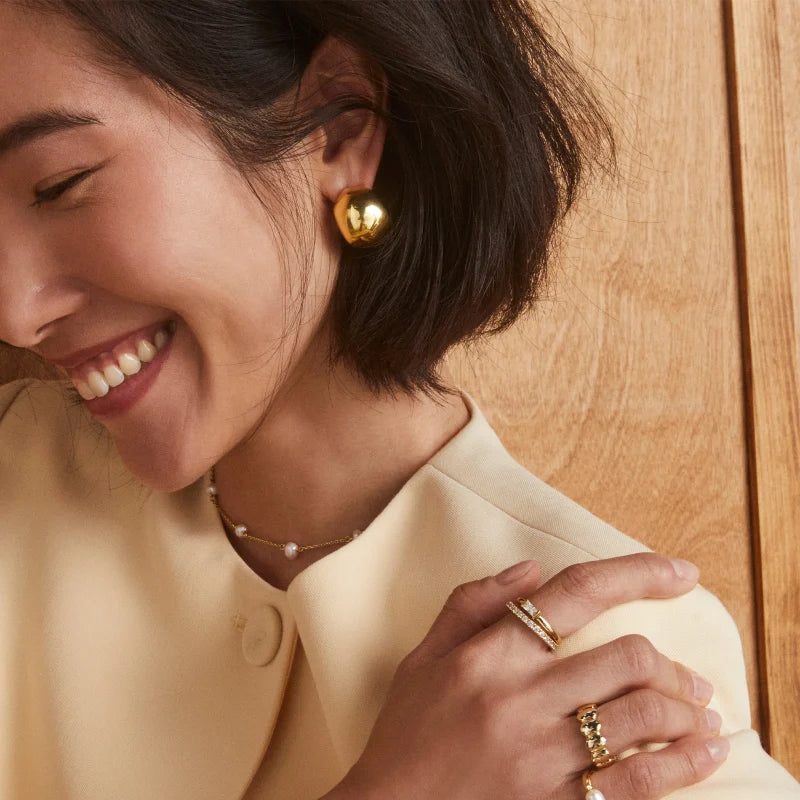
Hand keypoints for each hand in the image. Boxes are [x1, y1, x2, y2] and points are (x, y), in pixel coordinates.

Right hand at [337, 553, 728, 799]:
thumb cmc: (407, 733)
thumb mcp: (423, 657)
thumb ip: (473, 603)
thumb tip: (532, 569)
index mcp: (491, 654)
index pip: (577, 594)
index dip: (637, 574)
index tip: (680, 574)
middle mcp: (523, 699)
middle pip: (628, 658)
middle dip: (670, 663)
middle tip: (687, 675)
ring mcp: (544, 756)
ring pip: (644, 716)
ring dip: (687, 710)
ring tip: (702, 711)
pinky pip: (638, 783)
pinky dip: (683, 765)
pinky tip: (705, 753)